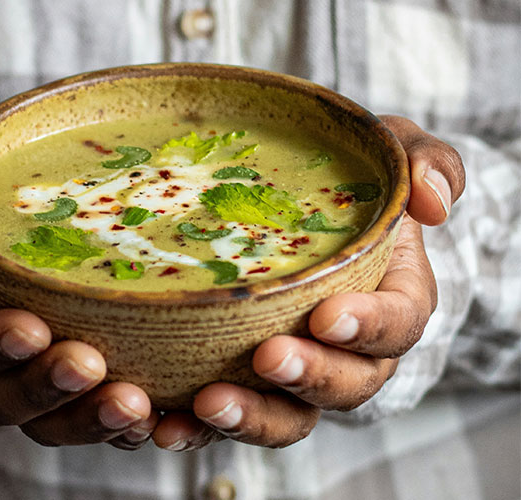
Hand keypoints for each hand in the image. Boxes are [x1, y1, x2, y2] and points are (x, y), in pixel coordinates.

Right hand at [0, 107, 158, 448]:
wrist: (54, 171)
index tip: (31, 328)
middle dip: (42, 390)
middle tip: (89, 365)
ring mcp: (39, 364)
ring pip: (51, 420)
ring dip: (88, 421)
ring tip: (135, 405)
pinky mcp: (89, 371)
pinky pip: (99, 414)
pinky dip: (127, 426)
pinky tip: (163, 414)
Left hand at [151, 115, 464, 449]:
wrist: (296, 206)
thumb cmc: (346, 182)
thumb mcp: (388, 153)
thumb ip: (422, 161)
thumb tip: (434, 202)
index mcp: (392, 299)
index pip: (398, 323)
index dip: (369, 327)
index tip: (328, 316)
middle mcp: (352, 350)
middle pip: (347, 385)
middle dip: (310, 376)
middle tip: (267, 356)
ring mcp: (300, 371)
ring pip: (290, 415)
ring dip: (253, 417)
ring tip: (208, 403)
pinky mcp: (250, 382)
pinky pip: (232, 415)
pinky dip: (200, 429)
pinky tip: (165, 424)